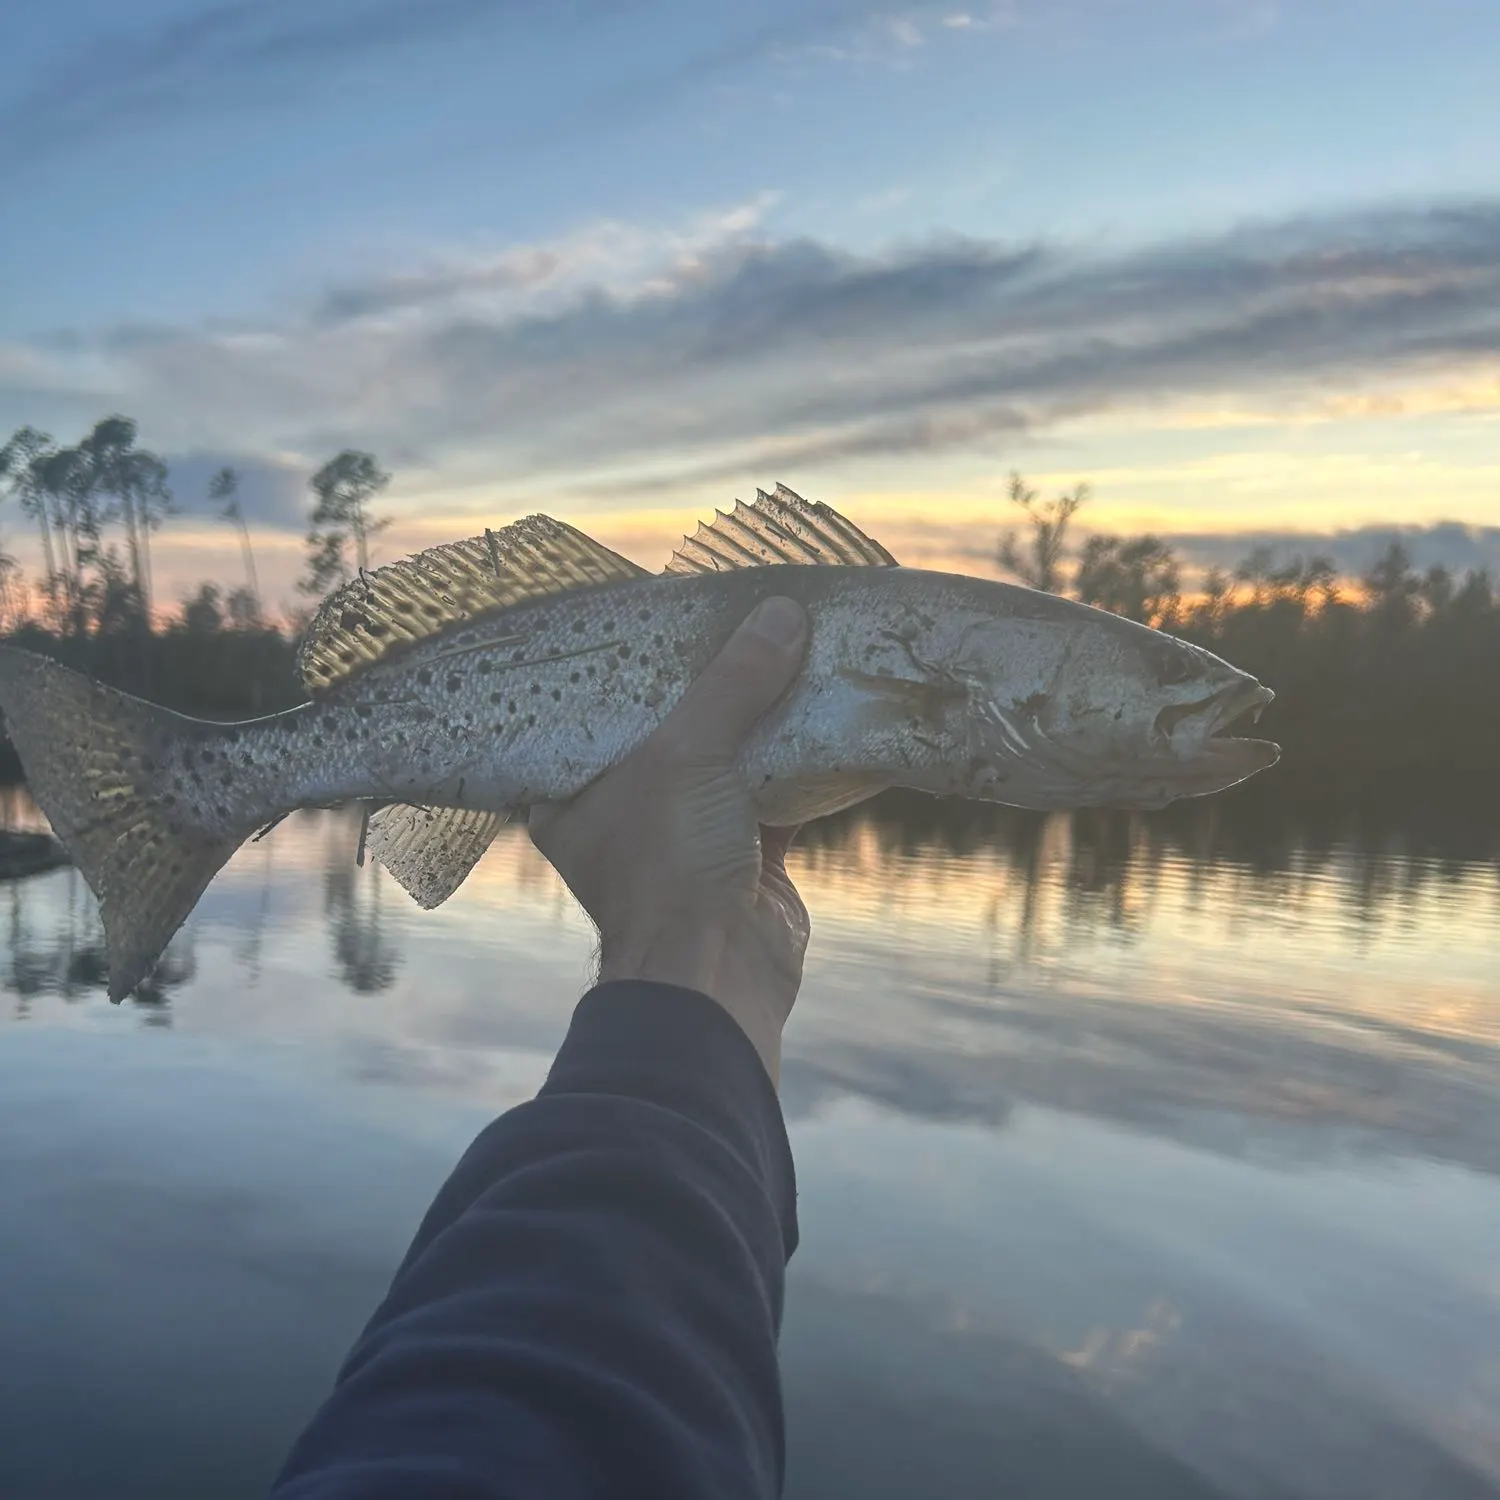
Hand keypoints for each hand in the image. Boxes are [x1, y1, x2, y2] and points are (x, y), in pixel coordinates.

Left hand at [529, 596, 810, 1084]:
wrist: (720, 978)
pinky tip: (828, 710)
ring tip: (791, 647)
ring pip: (728, 756)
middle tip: (740, 617)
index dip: (628, 658)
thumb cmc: (669, 864)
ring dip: (764, 716)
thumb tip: (783, 613)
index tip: (663, 609)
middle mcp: (625, 808)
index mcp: (574, 787)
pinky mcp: (744, 854)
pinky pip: (776, 791)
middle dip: (711, 680)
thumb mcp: (688, 755)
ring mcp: (686, 834)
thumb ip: (732, 683)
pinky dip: (802, 759)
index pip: (595, 704)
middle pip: (671, 725)